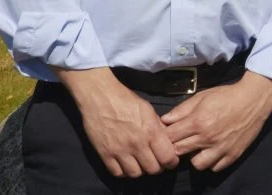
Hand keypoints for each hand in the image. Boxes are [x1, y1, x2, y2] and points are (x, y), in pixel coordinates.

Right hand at [54, 67, 179, 177]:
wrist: (100, 97)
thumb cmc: (126, 100)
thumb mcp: (149, 110)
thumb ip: (158, 128)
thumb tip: (167, 142)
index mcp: (151, 131)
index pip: (167, 157)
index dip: (171, 162)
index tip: (170, 161)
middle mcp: (137, 143)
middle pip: (153, 169)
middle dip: (157, 167)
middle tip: (156, 162)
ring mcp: (120, 150)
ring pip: (136, 174)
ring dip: (141, 170)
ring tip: (141, 163)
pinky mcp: (105, 154)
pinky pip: (117, 173)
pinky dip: (124, 172)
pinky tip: (126, 164)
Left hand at [160, 71, 271, 171]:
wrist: (254, 98)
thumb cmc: (227, 95)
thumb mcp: (202, 97)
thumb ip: (182, 110)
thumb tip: (165, 120)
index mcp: (198, 122)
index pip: (171, 137)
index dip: (166, 136)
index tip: (168, 134)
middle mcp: (208, 138)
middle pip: (180, 151)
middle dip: (176, 146)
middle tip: (181, 140)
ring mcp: (221, 148)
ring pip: (197, 164)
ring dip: (194, 157)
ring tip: (198, 147)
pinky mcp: (233, 154)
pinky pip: (216, 167)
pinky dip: (212, 161)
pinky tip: (213, 151)